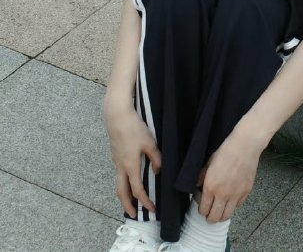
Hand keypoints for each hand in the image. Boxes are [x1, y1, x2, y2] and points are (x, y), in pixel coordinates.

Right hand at [105, 103, 160, 217]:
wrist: (117, 116)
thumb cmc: (134, 128)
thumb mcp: (149, 142)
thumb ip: (155, 158)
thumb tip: (158, 171)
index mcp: (130, 166)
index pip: (137, 190)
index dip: (144, 201)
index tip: (152, 209)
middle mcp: (120, 167)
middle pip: (121, 192)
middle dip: (127, 205)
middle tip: (133, 215)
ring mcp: (116, 161)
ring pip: (118, 184)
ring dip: (124, 195)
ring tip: (131, 201)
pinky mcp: (115, 155)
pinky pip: (118, 174)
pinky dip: (123, 183)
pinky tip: (130, 180)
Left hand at [197, 127, 262, 223]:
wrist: (244, 146)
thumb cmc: (225, 151)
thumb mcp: (208, 163)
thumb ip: (202, 177)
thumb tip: (198, 186)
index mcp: (210, 187)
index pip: (203, 209)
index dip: (201, 210)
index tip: (202, 205)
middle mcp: (222, 195)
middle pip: (214, 218)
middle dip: (210, 217)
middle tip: (210, 212)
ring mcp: (235, 195)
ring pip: (227, 216)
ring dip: (222, 215)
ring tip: (220, 209)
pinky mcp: (246, 192)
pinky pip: (238, 205)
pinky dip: (234, 204)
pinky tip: (232, 197)